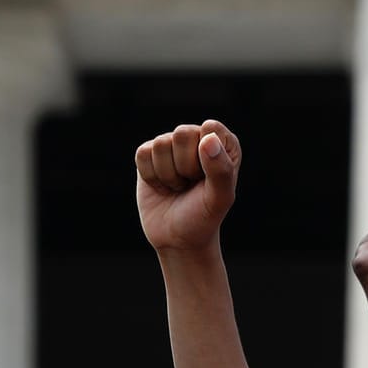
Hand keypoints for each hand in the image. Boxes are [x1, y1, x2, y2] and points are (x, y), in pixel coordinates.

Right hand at [136, 120, 241, 254]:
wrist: (177, 238)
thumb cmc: (204, 217)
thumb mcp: (219, 199)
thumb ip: (221, 169)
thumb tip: (208, 138)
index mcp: (224, 144)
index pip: (211, 129)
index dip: (206, 155)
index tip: (208, 178)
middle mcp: (198, 138)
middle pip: (182, 133)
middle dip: (185, 166)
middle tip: (191, 184)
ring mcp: (172, 144)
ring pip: (161, 143)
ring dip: (168, 174)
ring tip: (178, 186)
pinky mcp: (149, 154)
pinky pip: (143, 153)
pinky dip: (152, 175)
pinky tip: (162, 185)